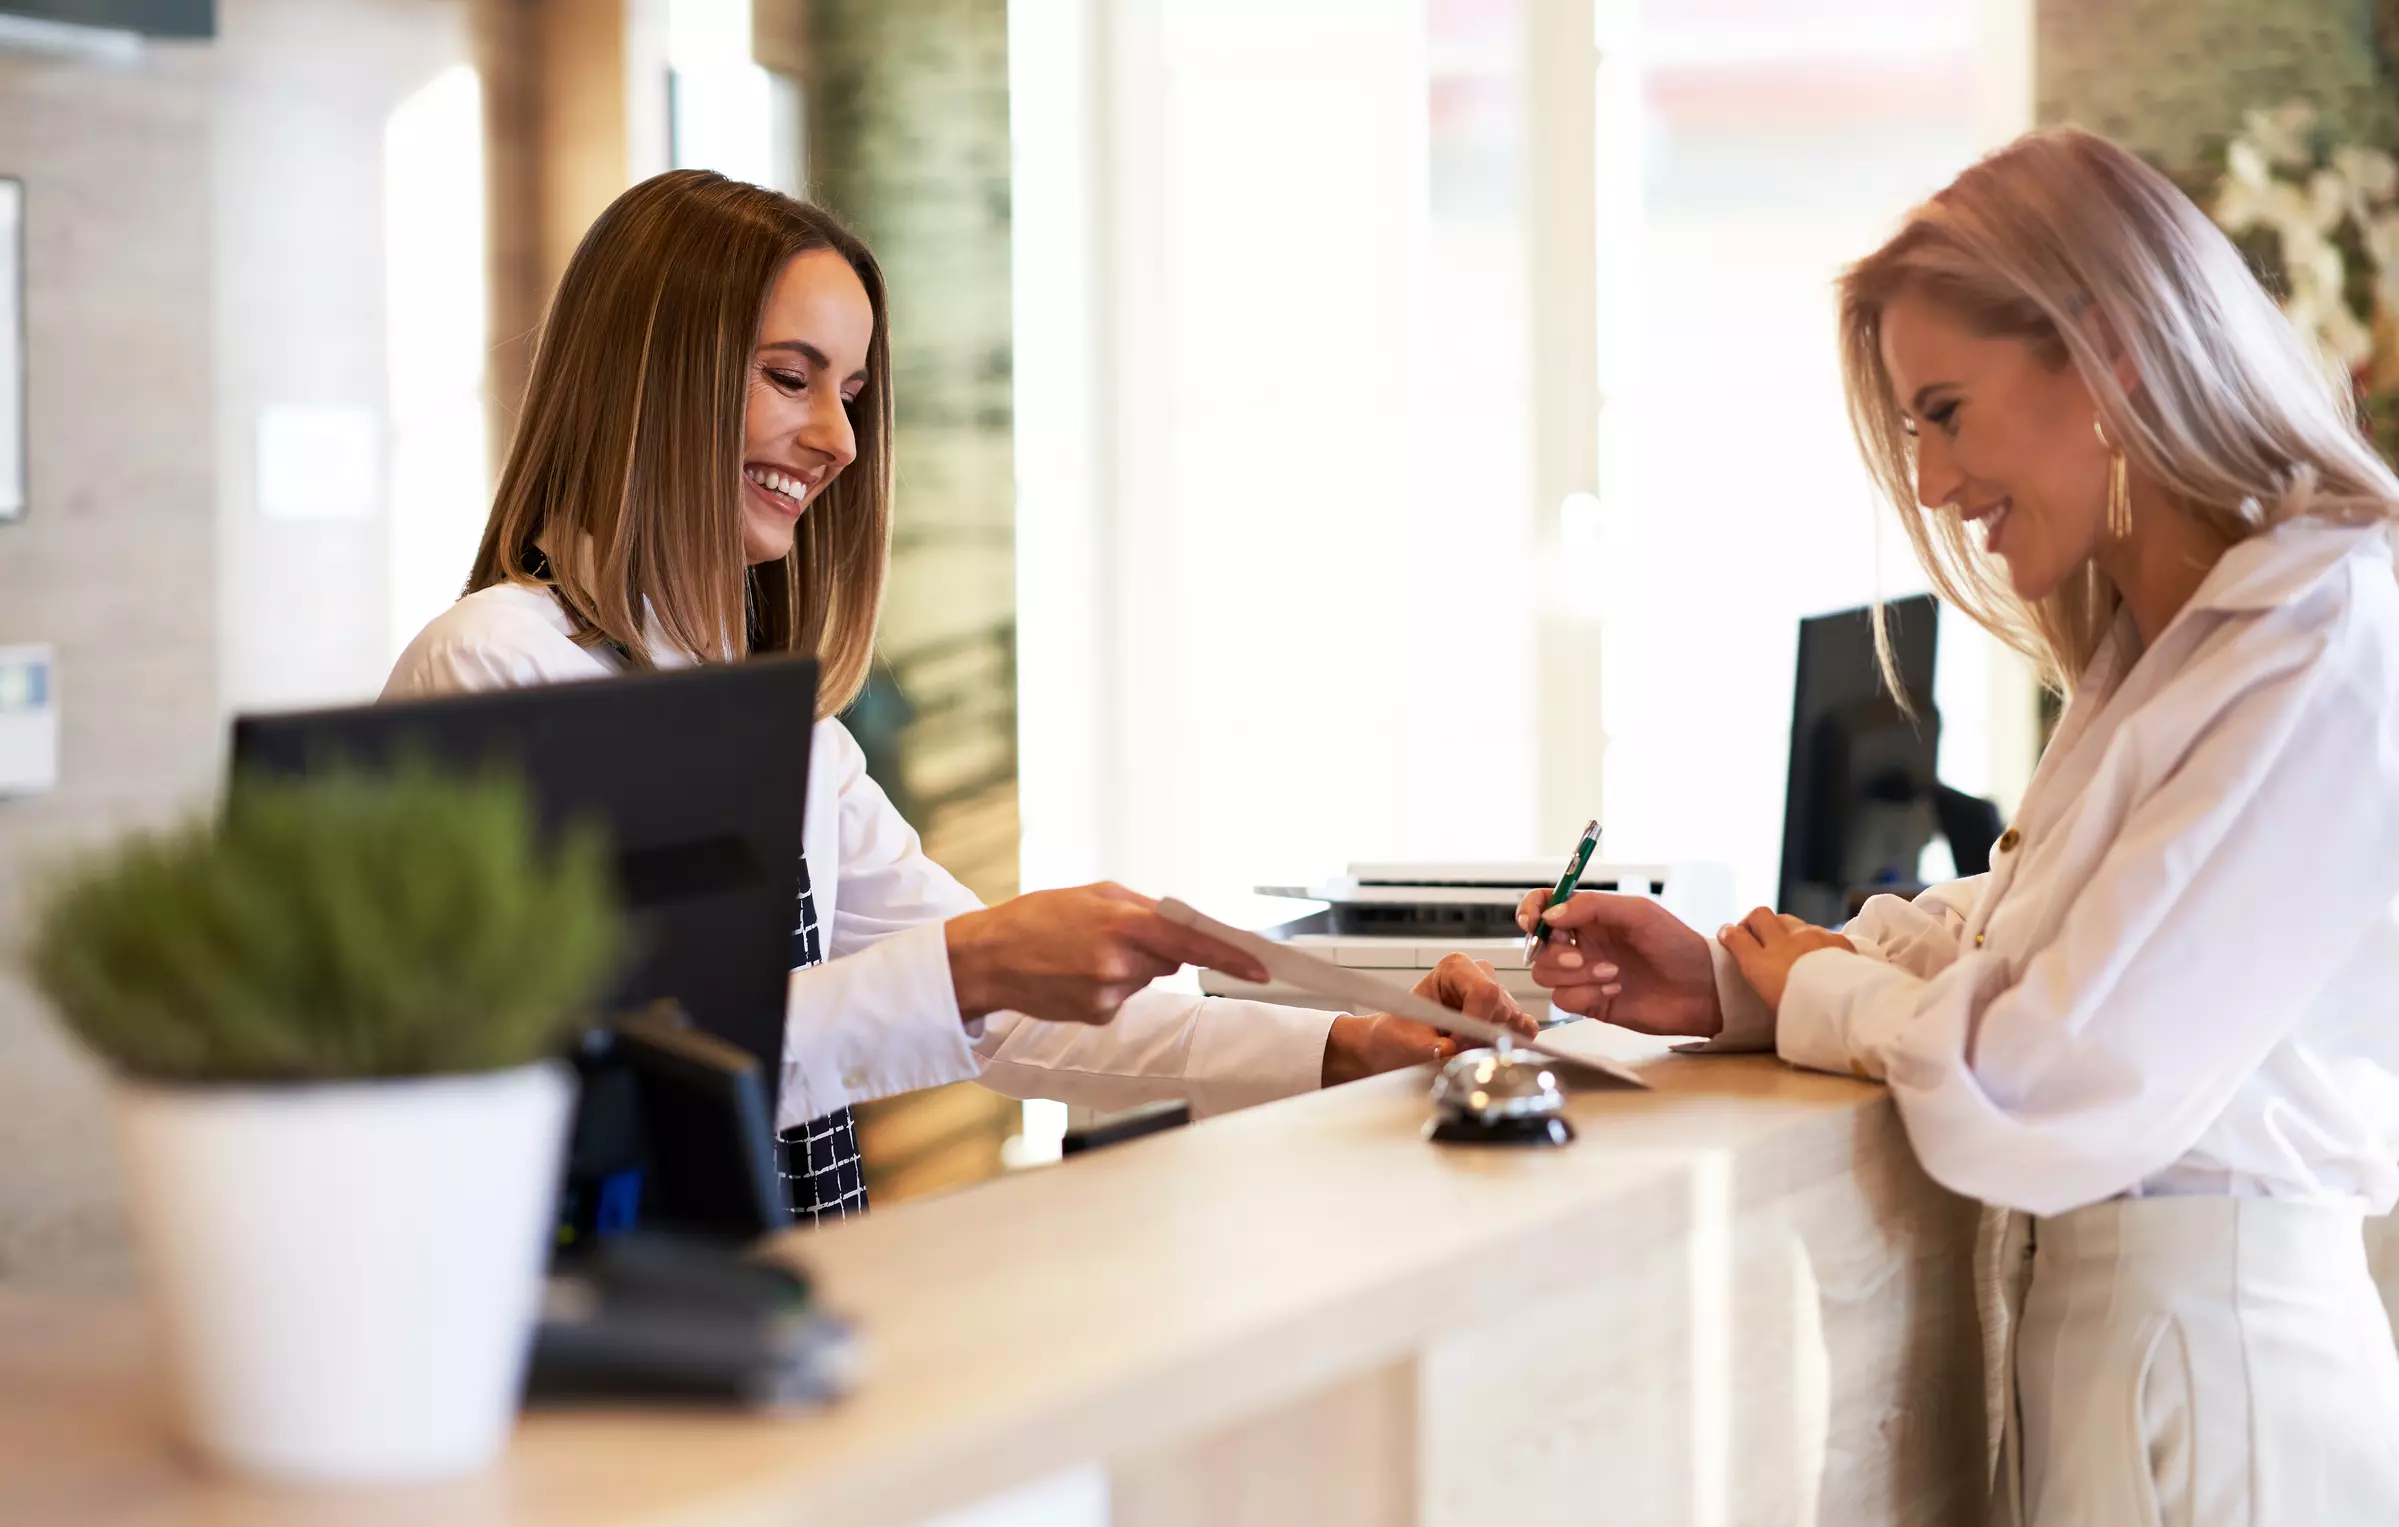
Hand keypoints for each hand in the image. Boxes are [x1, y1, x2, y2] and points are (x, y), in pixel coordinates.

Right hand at [944, 883, 1271, 1025]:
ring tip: (1083, 953)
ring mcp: (1107, 994)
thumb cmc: (1038, 918)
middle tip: (1110, 934)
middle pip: (1170, 960)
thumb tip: (1182, 925)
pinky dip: (1109, 986)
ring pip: (1145, 979)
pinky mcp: (1097, 1016)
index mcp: (1121, 923)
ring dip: (1128, 966)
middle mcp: (1118, 963)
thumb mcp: (1092, 894)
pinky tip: (1076, 975)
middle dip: (1153, 948)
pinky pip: (1124, 998)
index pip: (1192, 942)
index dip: (1231, 955)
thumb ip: (1142, 909)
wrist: (987, 958)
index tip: (1260, 967)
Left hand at [1321, 954, 1538, 1086]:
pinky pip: (1524, 1029)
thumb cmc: (1400, 1033)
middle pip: (1502, 1007)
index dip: (1476, 1022)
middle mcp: (1480, 975)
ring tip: (1463, 1048)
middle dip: (1482, 1036)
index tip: (1456, 1044)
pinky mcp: (1507, 1015)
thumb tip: (1449, 1051)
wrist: (1398, 1041)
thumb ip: (1429, 1046)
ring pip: (1515, 1020)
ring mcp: (1497, 994)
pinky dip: (1510, 1044)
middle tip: (1456, 1050)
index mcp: (1455, 967)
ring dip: (1493, 1042)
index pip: (1484, 991)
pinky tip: (1485, 1049)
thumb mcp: (1407, 1041)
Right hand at [1518, 889, 1718, 1036]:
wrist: (1701, 988)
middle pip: (1539, 946)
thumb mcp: (1637, 913)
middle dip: (1554, 954)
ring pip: (1546, 975)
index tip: (1531, 922)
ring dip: (1575, 976)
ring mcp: (1585, 974)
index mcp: (1591, 917)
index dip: (1531, 911)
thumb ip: (1592, 906)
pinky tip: (1615, 990)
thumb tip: (1551, 915)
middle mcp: (1583, 944)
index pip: (1546, 906)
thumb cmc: (1676, 945)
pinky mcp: (1591, 1002)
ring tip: (1612, 974)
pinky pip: (1564, 1000)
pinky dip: (1586, 994)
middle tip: (1581, 957)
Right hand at [1714, 907, 1853, 1013]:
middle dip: (1754, 921)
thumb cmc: (1807, 1017)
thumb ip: (1766, 982)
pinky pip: (1819, 930)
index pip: (1735, 937)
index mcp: (1761, 965)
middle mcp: (1783, 943)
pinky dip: (1814, 939)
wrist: (1847, 1008)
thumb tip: (1766, 976)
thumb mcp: (1774, 1005)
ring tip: (1791, 945)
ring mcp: (1811, 936)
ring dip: (1785, 929)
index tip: (1727, 935)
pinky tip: (1821, 953)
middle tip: (1757, 934)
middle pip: (1760, 915)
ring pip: (1789, 920)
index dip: (1728, 933)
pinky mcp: (1835, 937)